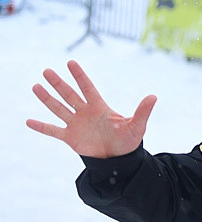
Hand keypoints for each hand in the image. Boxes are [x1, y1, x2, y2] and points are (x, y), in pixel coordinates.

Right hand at [26, 60, 156, 157]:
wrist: (119, 159)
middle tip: (47, 71)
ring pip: (59, 109)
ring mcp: (76, 124)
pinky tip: (28, 121)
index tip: (70, 62)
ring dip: (47, 99)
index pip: (88, 88)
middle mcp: (85, 112)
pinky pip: (53, 131)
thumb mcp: (137, 125)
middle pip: (69, 95)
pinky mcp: (70, 138)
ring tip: (36, 86)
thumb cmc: (129, 140)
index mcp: (100, 107)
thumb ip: (142, 111)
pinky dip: (41, 127)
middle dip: (58, 84)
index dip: (80, 76)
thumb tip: (154, 97)